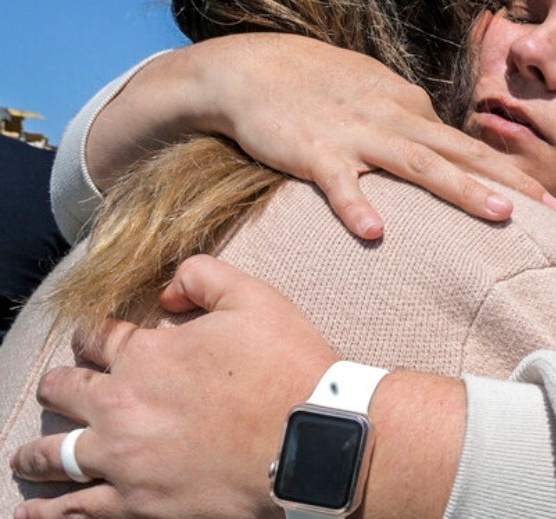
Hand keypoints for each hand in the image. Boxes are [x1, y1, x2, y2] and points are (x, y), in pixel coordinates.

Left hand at [10, 255, 337, 518]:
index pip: (96, 338)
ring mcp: (123, 460)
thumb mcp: (255, 300)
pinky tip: (31, 514)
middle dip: (59, 387)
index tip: (94, 343)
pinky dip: (48, 513)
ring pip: (53, 456)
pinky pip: (75, 510)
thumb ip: (204, 276)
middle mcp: (121, 406)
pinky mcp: (136, 504)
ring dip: (34, 454)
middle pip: (65, 392)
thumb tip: (167, 289)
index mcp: (146, 355)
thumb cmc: (288, 369)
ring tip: (25, 458)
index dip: (93, 337)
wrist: (312, 441)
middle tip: (58, 390)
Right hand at [92, 33, 555, 238]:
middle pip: (461, 153)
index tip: (551, 201)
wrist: (249, 67)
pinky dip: (356, 205)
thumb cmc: (316, 83)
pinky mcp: (313, 151)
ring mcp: (355, 135)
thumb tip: (444, 141)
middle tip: (552, 206)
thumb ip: (412, 119)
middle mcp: (393, 120)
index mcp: (410, 110)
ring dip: (461, 189)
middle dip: (509, 179)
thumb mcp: (375, 95)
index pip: (469, 146)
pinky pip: (339, 183)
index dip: (511, 172)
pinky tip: (374, 233)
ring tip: (501, 214)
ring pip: (419, 164)